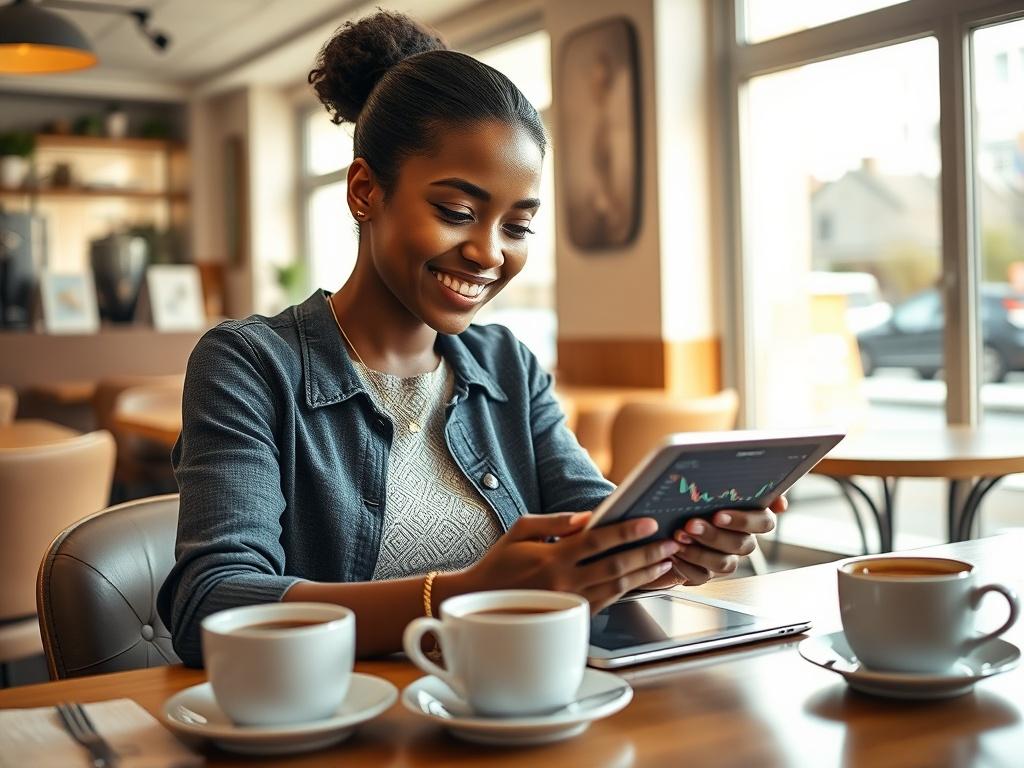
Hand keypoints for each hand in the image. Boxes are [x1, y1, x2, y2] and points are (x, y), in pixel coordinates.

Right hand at [459, 512, 679, 611]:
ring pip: (616, 588)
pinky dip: (628, 590)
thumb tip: (590, 516)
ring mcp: (569, 603)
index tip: (649, 523)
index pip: (598, 542)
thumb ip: (557, 521)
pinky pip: (606, 602)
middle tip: (670, 544)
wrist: (479, 601)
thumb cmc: (500, 562)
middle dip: (646, 554)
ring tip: (665, 562)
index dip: (627, 532)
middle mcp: (564, 583)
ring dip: (644, 574)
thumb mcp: (522, 530)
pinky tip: (642, 580)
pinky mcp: (571, 616)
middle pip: (615, 566)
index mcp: (552, 558)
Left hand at [644, 496, 785, 589]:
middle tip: (691, 524)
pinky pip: (702, 576)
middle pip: (742, 544)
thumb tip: (779, 502)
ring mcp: (726, 559)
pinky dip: (686, 565)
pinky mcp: (706, 573)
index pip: (763, 523)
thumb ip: (743, 487)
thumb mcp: (715, 486)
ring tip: (678, 537)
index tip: (719, 515)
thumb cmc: (699, 499)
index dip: (743, 521)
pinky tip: (672, 554)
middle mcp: (742, 541)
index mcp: (752, 518)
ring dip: (700, 551)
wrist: (671, 521)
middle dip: (714, 535)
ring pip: (724, 563)